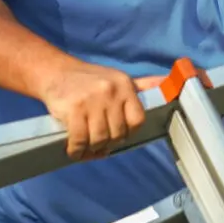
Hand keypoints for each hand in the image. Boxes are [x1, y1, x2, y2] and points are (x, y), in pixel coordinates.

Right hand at [36, 61, 161, 160]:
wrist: (56, 72)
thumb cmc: (90, 79)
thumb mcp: (118, 78)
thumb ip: (143, 85)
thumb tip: (167, 84)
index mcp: (125, 85)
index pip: (138, 119)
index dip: (129, 132)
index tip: (120, 134)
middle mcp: (111, 91)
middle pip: (118, 132)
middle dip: (109, 142)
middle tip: (100, 143)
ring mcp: (92, 100)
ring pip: (100, 139)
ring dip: (92, 148)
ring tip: (87, 147)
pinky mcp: (73, 110)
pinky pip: (79, 140)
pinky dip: (77, 150)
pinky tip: (74, 149)